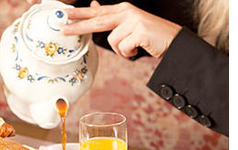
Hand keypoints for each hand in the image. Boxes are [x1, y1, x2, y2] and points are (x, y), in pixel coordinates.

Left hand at [62, 1, 181, 57]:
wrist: (173, 41)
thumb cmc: (150, 36)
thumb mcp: (130, 25)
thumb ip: (112, 19)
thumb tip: (93, 6)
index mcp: (123, 10)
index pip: (97, 12)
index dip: (80, 13)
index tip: (65, 14)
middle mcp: (126, 12)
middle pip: (97, 21)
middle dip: (79, 26)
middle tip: (63, 28)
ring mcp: (133, 21)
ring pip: (112, 42)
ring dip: (121, 50)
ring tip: (133, 48)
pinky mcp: (139, 31)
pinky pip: (123, 49)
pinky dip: (129, 54)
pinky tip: (138, 49)